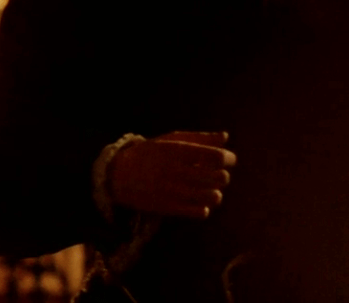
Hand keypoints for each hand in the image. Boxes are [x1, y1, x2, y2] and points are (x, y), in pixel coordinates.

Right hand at [109, 131, 235, 218]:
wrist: (119, 175)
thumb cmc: (150, 153)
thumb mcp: (172, 139)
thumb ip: (200, 138)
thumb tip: (226, 137)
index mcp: (179, 150)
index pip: (215, 156)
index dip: (228, 158)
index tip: (229, 159)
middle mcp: (177, 171)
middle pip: (217, 177)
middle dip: (223, 176)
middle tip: (219, 174)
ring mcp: (173, 191)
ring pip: (211, 197)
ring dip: (216, 193)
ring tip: (211, 189)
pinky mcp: (169, 208)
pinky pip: (198, 212)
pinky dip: (205, 207)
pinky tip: (201, 202)